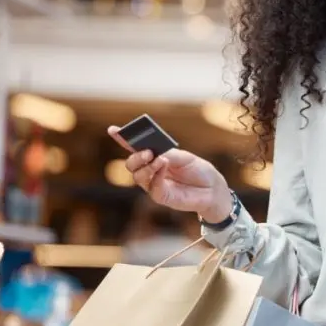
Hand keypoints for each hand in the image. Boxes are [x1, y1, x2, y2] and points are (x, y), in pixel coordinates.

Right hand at [107, 126, 232, 221]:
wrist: (212, 189)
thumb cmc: (198, 170)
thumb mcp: (185, 157)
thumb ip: (168, 154)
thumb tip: (153, 153)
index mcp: (154, 155)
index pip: (134, 147)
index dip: (122, 138)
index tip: (113, 130)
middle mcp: (150, 170)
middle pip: (131, 163)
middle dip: (136, 156)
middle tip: (148, 151)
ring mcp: (153, 184)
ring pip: (137, 176)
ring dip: (146, 166)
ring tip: (159, 160)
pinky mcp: (161, 196)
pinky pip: (152, 187)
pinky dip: (156, 176)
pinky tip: (164, 167)